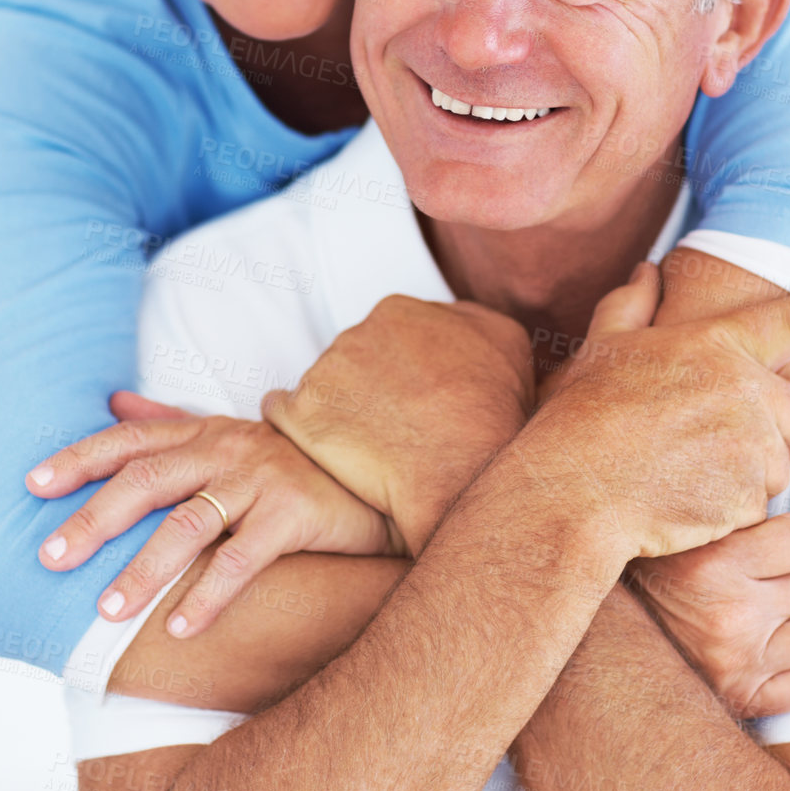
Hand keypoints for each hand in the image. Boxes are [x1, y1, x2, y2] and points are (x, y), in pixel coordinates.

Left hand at [26, 396, 396, 635]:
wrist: (373, 474)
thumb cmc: (289, 461)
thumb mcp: (229, 433)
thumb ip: (170, 421)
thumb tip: (113, 401)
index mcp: (203, 432)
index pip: (130, 440)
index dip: (80, 458)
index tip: (34, 485)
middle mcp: (226, 450)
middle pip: (147, 480)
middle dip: (93, 519)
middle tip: (51, 559)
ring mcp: (260, 481)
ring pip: (188, 523)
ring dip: (142, 569)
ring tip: (106, 611)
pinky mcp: (294, 515)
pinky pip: (242, 560)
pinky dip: (209, 596)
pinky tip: (179, 629)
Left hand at [264, 295, 535, 554]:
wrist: (460, 480)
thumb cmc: (491, 424)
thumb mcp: (508, 346)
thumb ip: (474, 324)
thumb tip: (458, 322)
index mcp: (404, 310)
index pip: (391, 333)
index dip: (403, 370)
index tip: (413, 397)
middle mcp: (362, 329)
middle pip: (355, 355)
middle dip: (368, 387)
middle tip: (391, 426)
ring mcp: (328, 368)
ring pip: (324, 384)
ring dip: (337, 409)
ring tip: (364, 447)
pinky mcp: (301, 411)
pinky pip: (281, 410)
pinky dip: (293, 425)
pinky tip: (316, 446)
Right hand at [531, 263, 789, 567]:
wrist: (570, 492)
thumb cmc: (580, 419)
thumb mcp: (602, 349)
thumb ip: (632, 305)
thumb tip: (648, 270)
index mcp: (716, 344)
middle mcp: (743, 387)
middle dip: (776, 435)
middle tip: (711, 445)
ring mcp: (748, 443)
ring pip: (782, 464)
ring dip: (747, 474)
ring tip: (685, 472)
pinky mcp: (747, 495)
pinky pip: (760, 506)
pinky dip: (731, 510)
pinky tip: (685, 500)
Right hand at [626, 514, 789, 718]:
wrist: (605, 636)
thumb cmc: (654, 568)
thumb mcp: (686, 527)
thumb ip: (736, 511)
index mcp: (714, 564)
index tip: (774, 542)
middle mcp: (728, 616)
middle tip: (767, 580)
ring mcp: (738, 663)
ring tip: (770, 617)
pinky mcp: (741, 699)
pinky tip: (764, 656)